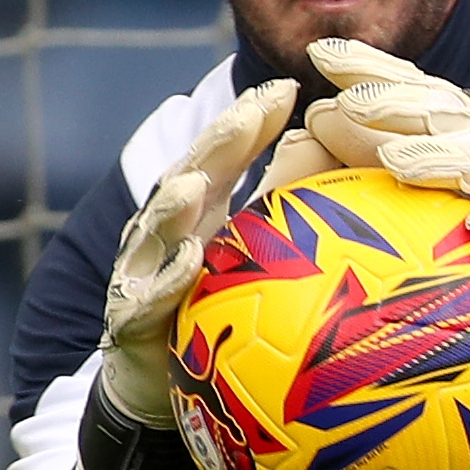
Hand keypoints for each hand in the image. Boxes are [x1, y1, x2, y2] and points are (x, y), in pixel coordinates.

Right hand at [102, 78, 300, 421]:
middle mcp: (166, 231)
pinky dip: (168, 277)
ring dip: (176, 205)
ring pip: (157, 230)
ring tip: (199, 183)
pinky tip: (188, 260)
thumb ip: (286, 208)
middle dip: (219, 144)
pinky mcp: (131, 318)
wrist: (155, 381)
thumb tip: (338, 158)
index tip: (289, 88)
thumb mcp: (252, 255)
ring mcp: (143, 270)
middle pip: (192, 176)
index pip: (228, 155)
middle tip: (250, 112)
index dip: (253, 121)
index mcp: (198, 211)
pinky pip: (149, 297)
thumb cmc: (211, 310)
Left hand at [305, 37, 469, 380]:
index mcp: (452, 121)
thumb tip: (307, 125)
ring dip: (439, 157)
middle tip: (349, 103)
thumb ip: (369, 150)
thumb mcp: (425, 173)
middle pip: (438, 112)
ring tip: (398, 165)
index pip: (407, 87)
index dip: (368, 68)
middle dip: (394, 103)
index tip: (320, 54)